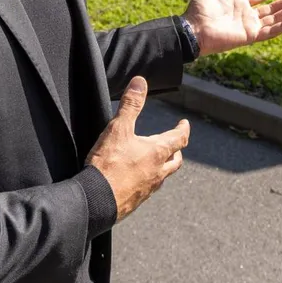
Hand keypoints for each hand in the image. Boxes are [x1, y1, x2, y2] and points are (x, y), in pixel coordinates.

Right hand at [86, 76, 188, 221]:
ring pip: (163, 176)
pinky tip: (138, 179)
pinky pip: (148, 189)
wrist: (97, 201)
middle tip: (175, 144)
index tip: (185, 124)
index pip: (179, 138)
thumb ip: (130, 105)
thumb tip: (140, 82)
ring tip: (157, 161)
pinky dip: (148, 180)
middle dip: (177, 150)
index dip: (183, 129)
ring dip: (164, 167)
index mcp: (157, 153)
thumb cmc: (109, 164)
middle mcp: (157, 172)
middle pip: (175, 161)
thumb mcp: (118, 129)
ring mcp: (148, 189)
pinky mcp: (136, 201)